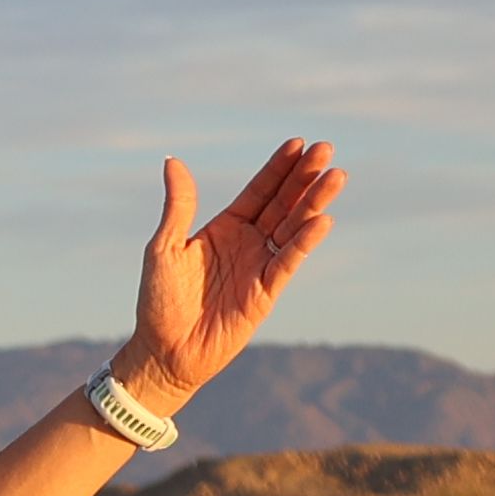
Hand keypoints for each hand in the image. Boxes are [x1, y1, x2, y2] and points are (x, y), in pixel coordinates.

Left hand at [115, 138, 339, 410]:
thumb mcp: (164, 248)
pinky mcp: (266, 292)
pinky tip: (322, 220)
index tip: (298, 143)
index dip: (278, 168)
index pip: (258, 191)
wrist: (164, 351)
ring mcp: (259, 265)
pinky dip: (305, 241)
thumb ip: (178, 207)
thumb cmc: (159, 301)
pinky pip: (289, 261)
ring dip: (314, 202)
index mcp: (224, 228)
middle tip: (326, 148)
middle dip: (304, 177)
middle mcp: (247, 242)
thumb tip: (173, 161)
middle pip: (283, 202)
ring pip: (293, 227)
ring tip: (335, 176)